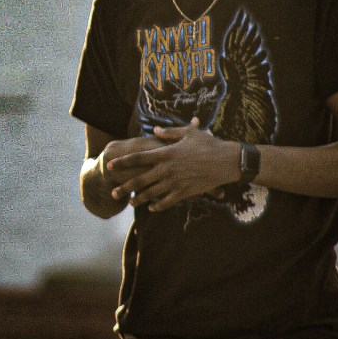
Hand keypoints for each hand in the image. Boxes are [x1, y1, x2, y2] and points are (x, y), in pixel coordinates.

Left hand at [108, 118, 238, 211]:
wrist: (227, 161)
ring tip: (130, 203)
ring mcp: (175, 182)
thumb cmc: (209, 143)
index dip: (122, 162)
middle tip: (113, 192)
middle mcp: (167, 169)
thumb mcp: (188, 133)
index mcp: (165, 153)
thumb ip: (169, 133)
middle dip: (125, 187)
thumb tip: (155, 130)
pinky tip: (152, 208)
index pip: (138, 158)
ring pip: (152, 193)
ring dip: (139, 199)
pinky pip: (168, 201)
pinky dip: (159, 205)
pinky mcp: (186, 192)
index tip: (110, 165)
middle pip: (140, 179)